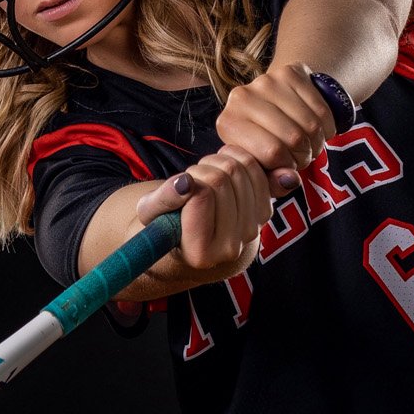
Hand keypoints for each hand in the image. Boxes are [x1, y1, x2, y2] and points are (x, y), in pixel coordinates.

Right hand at [132, 144, 277, 275]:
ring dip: (218, 163)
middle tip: (191, 181)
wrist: (192, 234)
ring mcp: (251, 231)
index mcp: (199, 254)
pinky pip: (256, 169)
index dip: (187, 181)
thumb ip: (162, 200)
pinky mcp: (265, 213)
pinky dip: (238, 159)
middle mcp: (230, 249)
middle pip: (221, 180)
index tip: (179, 190)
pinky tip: (224, 170)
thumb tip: (185, 183)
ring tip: (205, 178)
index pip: (201, 196)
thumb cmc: (164, 222)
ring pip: (239, 170)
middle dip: (201, 170)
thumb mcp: (149, 213)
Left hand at [215, 63, 337, 178]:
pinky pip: (321, 108)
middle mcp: (241, 97)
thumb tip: (290, 179)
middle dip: (305, 155)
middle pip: (292, 138)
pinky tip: (319, 130)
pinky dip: (327, 126)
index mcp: (228, 124)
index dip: (288, 165)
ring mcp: (266, 81)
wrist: (271, 104)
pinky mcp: (289, 71)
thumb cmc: (264, 143)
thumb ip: (272, 182)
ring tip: (309, 145)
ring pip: (310, 124)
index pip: (272, 153)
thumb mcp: (262, 169)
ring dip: (317, 142)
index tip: (288, 166)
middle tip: (302, 157)